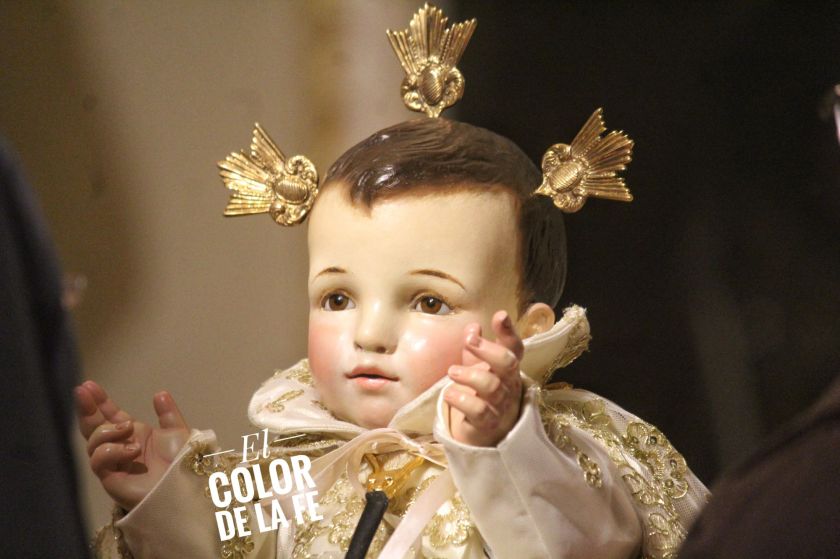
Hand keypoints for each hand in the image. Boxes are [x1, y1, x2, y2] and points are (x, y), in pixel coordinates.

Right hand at [76, 381, 189, 509]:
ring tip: (128, 428)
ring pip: (93, 443)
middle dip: (87, 409)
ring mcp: (113, 464)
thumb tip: (159, 393)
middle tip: (83, 391)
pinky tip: (131, 449)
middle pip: (93, 427)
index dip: (100, 402)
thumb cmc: (181, 463)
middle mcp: (119, 448)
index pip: (110, 416)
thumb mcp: (177, 432)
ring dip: (107, 431)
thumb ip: (168, 413)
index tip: (89, 385)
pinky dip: (112, 450)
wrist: (185, 487)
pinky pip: (99, 461)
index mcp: (132, 435)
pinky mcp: (110, 479)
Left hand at [445, 310, 523, 446]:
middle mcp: (509, 385)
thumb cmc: (481, 395)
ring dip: (470, 375)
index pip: (514, 348)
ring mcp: (501, 405)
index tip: (500, 315)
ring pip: (492, 387)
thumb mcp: (478, 368)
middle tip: (468, 341)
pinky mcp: (488, 423)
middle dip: (488, 350)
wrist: (483, 434)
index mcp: (508, 369)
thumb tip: (473, 325)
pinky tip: (450, 394)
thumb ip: (475, 348)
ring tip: (452, 372)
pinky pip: (479, 411)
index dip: (509, 332)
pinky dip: (463, 400)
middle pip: (507, 364)